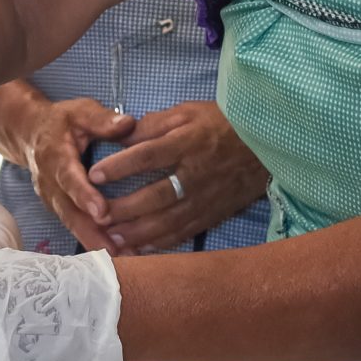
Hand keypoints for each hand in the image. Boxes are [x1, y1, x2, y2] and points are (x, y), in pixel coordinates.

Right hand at [6, 92, 136, 249]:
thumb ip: (102, 120)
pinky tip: (118, 255)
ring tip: (123, 258)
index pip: (69, 178)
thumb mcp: (80, 111)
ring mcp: (52, 199)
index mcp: (55, 156)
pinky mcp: (59, 209)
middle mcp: (50, 182)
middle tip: (115, 249)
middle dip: (91, 232)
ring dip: (95, 242)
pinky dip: (94, 242)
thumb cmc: (62, 122)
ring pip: (72, 224)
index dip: (84, 196)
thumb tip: (127, 124)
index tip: (102, 212)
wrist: (31, 135)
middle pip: (69, 211)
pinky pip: (75, 227)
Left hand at [84, 101, 268, 253]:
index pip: (149, 155)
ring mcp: (206, 198)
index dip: (121, 166)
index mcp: (188, 143)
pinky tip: (141, 249)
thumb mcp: (188, 111)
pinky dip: (162, 243)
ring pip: (169, 220)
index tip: (94, 174)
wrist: (266, 145)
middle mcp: (196, 174)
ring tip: (112, 239)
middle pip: (156, 195)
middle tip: (97, 216)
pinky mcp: (213, 214)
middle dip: (124, 209)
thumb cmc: (221, 123)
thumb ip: (154, 124)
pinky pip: (185, 232)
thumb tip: (120, 135)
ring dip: (138, 233)